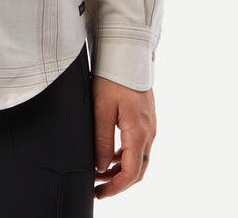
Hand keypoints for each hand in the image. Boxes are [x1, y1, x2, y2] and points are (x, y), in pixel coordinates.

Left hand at [92, 75, 156, 198]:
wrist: (126, 54)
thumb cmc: (111, 77)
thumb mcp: (100, 108)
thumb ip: (101, 139)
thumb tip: (100, 167)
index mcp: (138, 133)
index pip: (131, 173)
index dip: (116, 187)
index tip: (99, 193)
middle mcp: (149, 133)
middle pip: (138, 170)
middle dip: (118, 183)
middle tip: (97, 188)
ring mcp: (149, 126)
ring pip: (138, 158)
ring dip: (120, 169)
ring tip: (99, 173)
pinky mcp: (145, 119)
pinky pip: (138, 145)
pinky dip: (125, 155)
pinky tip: (109, 154)